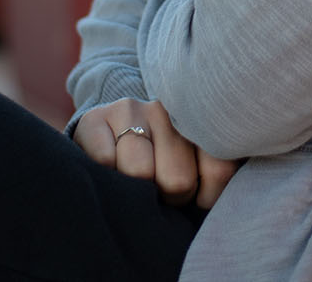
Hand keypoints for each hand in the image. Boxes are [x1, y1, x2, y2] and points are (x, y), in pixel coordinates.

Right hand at [73, 98, 238, 209]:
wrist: (107, 129)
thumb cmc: (158, 158)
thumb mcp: (191, 163)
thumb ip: (212, 174)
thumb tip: (212, 202)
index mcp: (197, 120)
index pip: (217, 170)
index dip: (204, 198)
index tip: (195, 198)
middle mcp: (165, 109)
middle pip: (178, 180)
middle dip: (169, 198)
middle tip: (159, 190)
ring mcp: (130, 109)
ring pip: (141, 172)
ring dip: (136, 192)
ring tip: (135, 183)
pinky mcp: (94, 118)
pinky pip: (106, 162)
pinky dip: (107, 176)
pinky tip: (109, 169)